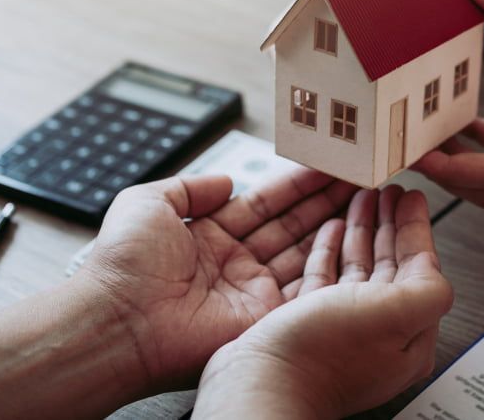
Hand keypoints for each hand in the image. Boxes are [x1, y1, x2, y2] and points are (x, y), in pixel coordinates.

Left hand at [76, 169, 359, 391]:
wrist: (118, 318)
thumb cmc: (124, 263)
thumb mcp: (149, 202)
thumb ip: (191, 186)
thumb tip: (226, 180)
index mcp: (208, 235)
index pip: (265, 203)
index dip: (295, 184)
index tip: (324, 165)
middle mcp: (234, 263)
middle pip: (291, 225)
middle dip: (325, 201)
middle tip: (357, 178)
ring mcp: (251, 291)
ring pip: (304, 252)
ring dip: (335, 226)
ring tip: (365, 199)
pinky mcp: (263, 317)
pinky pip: (304, 286)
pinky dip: (329, 262)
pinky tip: (352, 235)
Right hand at [195, 186, 452, 418]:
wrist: (265, 380)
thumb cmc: (326, 353)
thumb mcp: (397, 315)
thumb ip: (429, 288)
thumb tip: (433, 266)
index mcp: (408, 336)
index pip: (421, 270)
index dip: (417, 229)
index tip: (413, 197)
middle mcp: (378, 333)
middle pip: (390, 265)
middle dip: (390, 224)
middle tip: (389, 190)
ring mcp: (342, 329)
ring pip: (358, 267)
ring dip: (361, 229)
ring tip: (361, 197)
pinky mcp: (307, 323)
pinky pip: (325, 278)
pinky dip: (330, 248)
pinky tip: (331, 227)